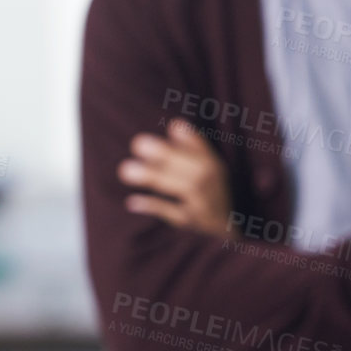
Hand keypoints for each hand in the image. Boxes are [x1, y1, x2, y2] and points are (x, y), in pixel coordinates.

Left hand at [119, 118, 233, 237]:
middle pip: (190, 168)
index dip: (185, 139)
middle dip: (165, 155)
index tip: (163, 129)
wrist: (225, 226)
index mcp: (213, 166)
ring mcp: (203, 204)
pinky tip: (132, 201)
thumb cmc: (212, 189)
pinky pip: (173, 213)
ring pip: (182, 188)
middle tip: (138, 144)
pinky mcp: (192, 222)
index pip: (201, 150)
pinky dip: (154, 207)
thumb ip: (194, 145)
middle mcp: (211, 184)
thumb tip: (175, 124)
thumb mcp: (210, 166)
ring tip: (126, 170)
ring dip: (155, 177)